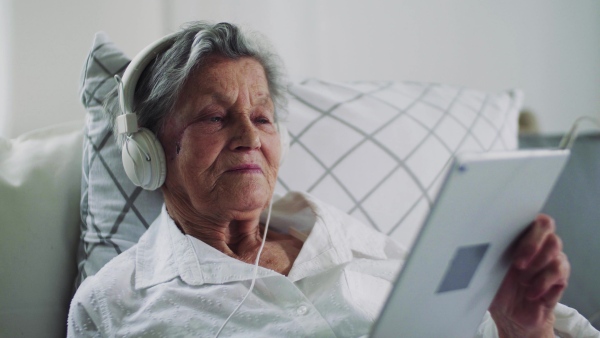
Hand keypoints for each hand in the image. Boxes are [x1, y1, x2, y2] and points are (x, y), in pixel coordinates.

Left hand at [489, 214, 569, 337]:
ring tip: (522, 281)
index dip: (521, 222)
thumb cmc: (496, 287)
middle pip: (546, 226)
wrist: (510, 315)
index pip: (524, 214)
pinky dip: (542, 282)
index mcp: (516, 236)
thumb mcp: (484, 268)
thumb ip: (483, 252)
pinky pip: (558, 271)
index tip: (508, 238)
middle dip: (531, 244)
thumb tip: (470, 239)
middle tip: (518, 263)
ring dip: (536, 266)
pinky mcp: (559, 276)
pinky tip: (530, 292)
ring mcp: (550, 258)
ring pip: (555, 247)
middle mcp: (536, 243)